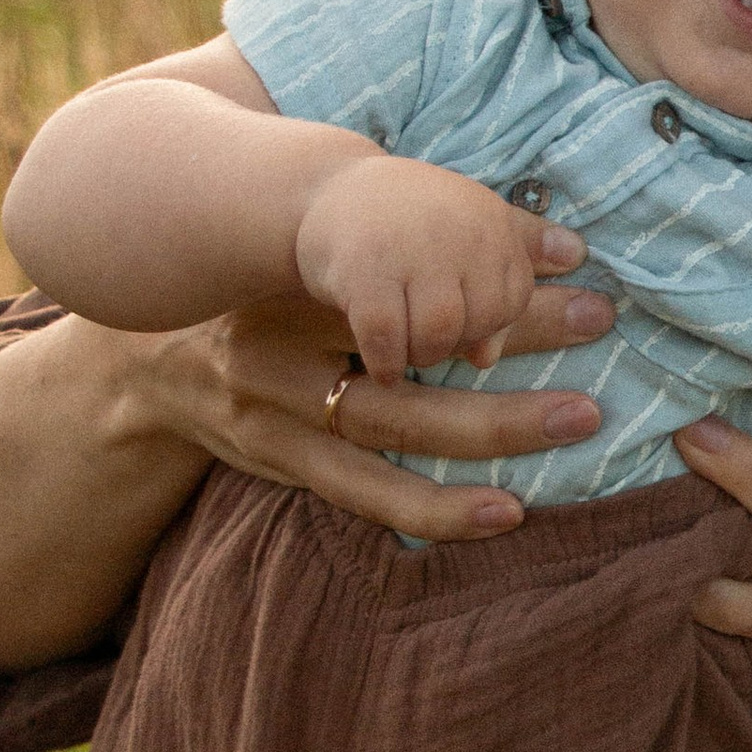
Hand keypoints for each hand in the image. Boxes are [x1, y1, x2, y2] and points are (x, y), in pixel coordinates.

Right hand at [111, 283, 619, 540]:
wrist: (151, 358)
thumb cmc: (275, 296)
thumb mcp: (329, 260)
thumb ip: (430, 249)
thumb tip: (559, 240)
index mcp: (301, 276)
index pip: (409, 275)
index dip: (490, 273)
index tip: (578, 266)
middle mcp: (285, 342)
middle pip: (411, 344)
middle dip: (508, 339)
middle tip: (599, 323)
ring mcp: (276, 412)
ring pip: (394, 430)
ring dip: (490, 432)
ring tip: (577, 420)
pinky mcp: (279, 464)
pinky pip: (366, 496)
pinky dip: (436, 510)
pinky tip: (506, 512)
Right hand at [293, 155, 583, 381]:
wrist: (319, 187)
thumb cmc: (403, 216)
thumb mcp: (466, 215)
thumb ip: (516, 242)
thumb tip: (574, 255)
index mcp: (488, 222)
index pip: (513, 300)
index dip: (489, 324)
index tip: (466, 327)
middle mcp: (457, 233)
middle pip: (480, 322)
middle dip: (455, 342)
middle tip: (430, 338)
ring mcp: (411, 254)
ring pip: (439, 338)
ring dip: (420, 354)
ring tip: (403, 347)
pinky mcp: (364, 276)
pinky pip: (389, 342)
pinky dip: (387, 361)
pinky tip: (381, 363)